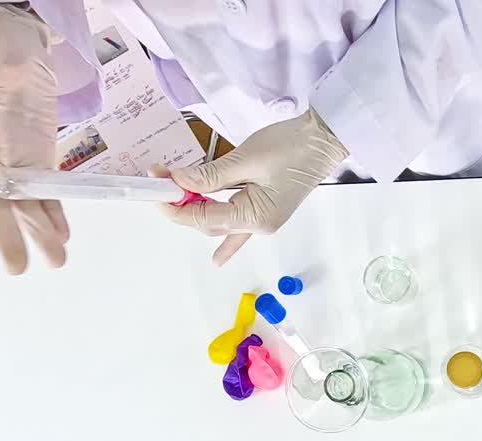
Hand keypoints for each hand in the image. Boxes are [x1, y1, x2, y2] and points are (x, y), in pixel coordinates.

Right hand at [0, 4, 67, 273]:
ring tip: (54, 260)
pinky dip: (55, 215)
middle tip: (15, 267)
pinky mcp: (37, 158)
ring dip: (37, 232)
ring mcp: (10, 159)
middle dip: (4, 233)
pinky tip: (63, 237)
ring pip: (21, 203)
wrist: (21, 40)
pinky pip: (45, 192)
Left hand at [159, 109, 347, 265]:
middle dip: (183, 205)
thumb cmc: (292, 147)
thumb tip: (178, 181)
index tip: (157, 184)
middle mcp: (258, 225)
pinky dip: (227, 241)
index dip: (176, 204)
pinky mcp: (265, 210)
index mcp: (254, 217)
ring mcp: (263, 220)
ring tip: (176, 198)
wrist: (324, 140)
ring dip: (198, 213)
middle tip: (162, 180)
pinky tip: (217, 259)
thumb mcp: (245, 159)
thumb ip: (210, 175)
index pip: (203, 217)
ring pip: (220, 224)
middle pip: (208, 222)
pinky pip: (240, 229)